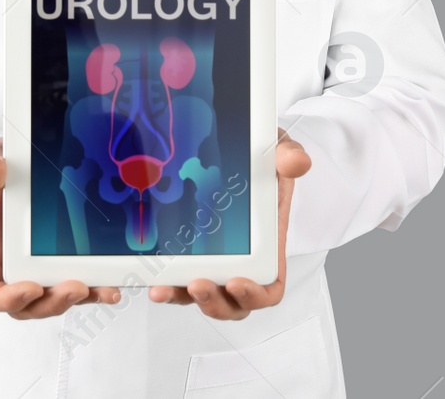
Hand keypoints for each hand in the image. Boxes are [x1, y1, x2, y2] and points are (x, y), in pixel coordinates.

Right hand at [0, 136, 122, 317]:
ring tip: (102, 289)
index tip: (31, 288)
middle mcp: (6, 266)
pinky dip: (91, 285)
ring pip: (52, 297)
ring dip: (77, 298)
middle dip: (52, 302)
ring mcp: (31, 266)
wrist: (8, 168)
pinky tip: (109, 282)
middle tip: (77, 288)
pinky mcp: (53, 259)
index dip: (7, 300)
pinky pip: (70, 280)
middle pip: (25, 305)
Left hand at [148, 127, 311, 319]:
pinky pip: (176, 275)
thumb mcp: (279, 149)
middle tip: (197, 285)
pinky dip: (163, 281)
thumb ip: (289, 155)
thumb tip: (296, 163)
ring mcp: (211, 255)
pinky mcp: (186, 247)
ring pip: (199, 294)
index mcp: (268, 243)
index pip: (268, 287)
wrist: (239, 141)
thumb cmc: (262, 154)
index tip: (236, 283)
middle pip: (232, 303)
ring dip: (181, 297)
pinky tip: (148, 276)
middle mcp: (240, 257)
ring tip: (163, 288)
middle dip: (214, 303)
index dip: (254, 295)